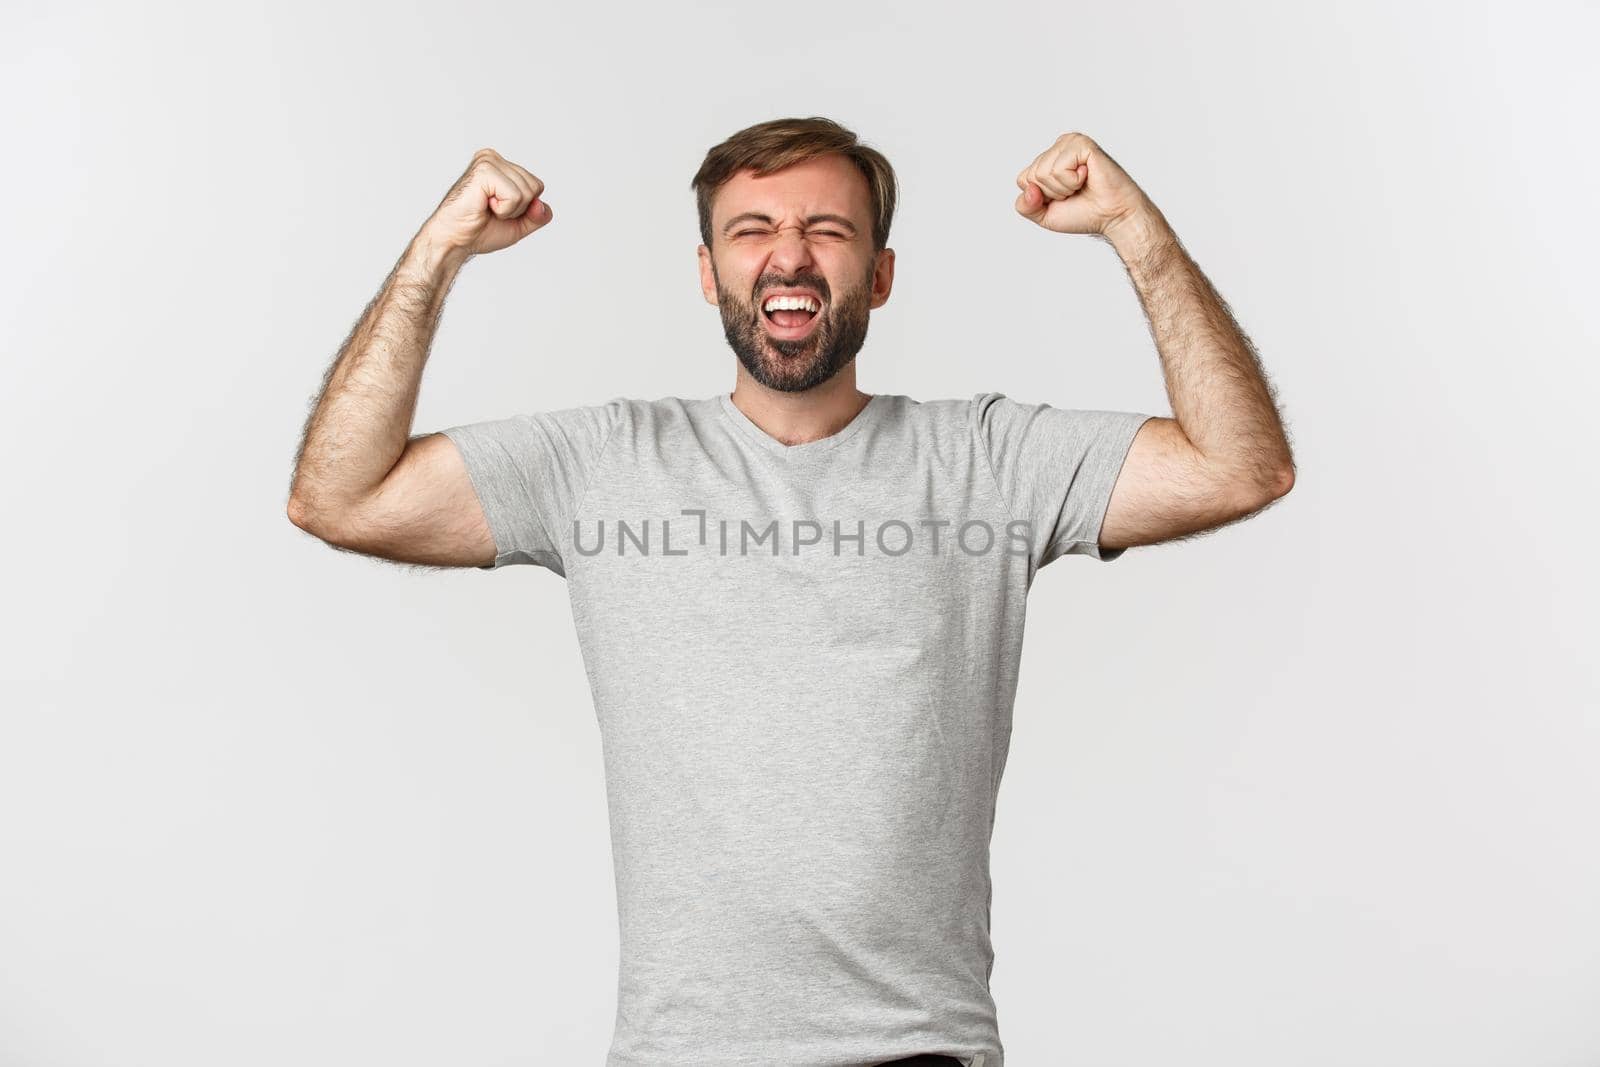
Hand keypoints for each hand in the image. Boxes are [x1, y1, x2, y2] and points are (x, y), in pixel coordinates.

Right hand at [423, 148, 552, 256]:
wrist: (454, 241)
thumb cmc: (480, 230)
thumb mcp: (519, 224)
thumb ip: (538, 215)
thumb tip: (541, 205)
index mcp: (501, 165)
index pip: (537, 186)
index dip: (524, 208)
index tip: (499, 211)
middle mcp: (493, 158)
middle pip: (535, 187)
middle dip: (518, 209)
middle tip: (491, 211)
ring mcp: (488, 161)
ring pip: (527, 192)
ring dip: (509, 210)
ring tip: (486, 208)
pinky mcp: (484, 171)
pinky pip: (515, 196)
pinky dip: (504, 210)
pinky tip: (484, 206)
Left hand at [1014, 132, 1149, 237]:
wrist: (1112, 217)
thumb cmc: (1084, 213)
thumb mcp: (1044, 215)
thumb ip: (1024, 206)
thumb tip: (1029, 188)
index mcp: (1048, 159)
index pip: (1023, 180)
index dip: (1041, 198)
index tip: (1063, 198)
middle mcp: (1058, 147)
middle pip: (1032, 176)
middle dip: (1052, 193)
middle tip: (1075, 192)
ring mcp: (1070, 143)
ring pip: (1043, 172)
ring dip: (1063, 188)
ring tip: (1081, 185)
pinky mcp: (1082, 144)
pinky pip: (1059, 168)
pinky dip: (1072, 181)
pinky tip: (1087, 177)